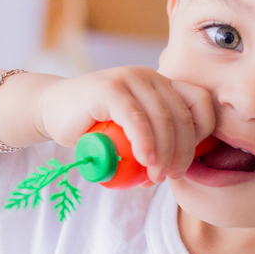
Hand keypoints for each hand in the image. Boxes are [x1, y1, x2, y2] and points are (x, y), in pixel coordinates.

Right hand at [36, 67, 214, 183]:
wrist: (52, 110)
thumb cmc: (93, 127)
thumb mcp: (131, 133)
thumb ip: (154, 142)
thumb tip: (175, 170)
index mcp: (161, 84)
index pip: (200, 103)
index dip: (202, 135)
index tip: (186, 161)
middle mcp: (150, 76)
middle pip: (182, 116)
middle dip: (182, 152)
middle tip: (170, 177)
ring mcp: (130, 79)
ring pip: (162, 119)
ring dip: (165, 153)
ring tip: (156, 176)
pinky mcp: (110, 88)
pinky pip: (136, 119)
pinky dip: (145, 142)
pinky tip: (144, 161)